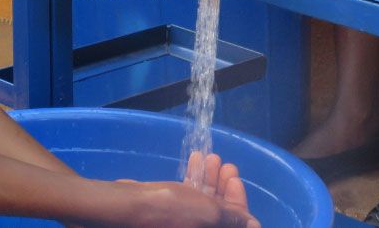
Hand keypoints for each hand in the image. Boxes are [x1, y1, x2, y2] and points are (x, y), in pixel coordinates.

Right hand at [85, 152, 257, 227]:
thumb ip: (233, 216)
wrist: (125, 207)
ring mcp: (181, 222)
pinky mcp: (167, 212)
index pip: (234, 223)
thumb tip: (253, 223)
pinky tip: (195, 159)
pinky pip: (187, 196)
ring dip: (209, 178)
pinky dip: (193, 178)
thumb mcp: (208, 211)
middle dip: (223, 186)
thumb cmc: (170, 209)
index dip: (238, 201)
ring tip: (211, 157)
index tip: (235, 178)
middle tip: (225, 164)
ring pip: (203, 201)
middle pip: (219, 212)